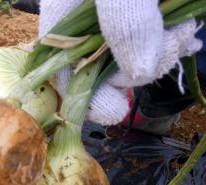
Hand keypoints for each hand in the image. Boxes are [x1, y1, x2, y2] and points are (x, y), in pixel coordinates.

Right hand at [39, 0, 202, 125]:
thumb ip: (124, 18)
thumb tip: (138, 70)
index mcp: (66, 15)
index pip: (63, 72)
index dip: (85, 97)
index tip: (115, 108)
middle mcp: (86, 22)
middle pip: (103, 70)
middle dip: (138, 70)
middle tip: (171, 47)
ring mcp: (114, 18)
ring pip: (132, 58)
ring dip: (161, 55)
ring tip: (183, 33)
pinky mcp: (140, 13)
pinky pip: (151, 40)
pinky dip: (170, 42)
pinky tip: (183, 31)